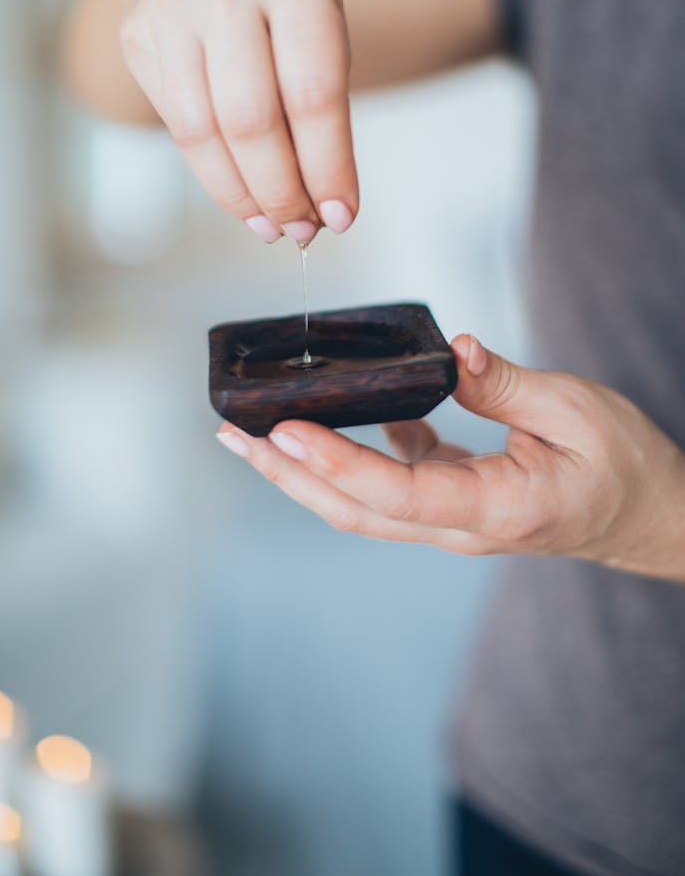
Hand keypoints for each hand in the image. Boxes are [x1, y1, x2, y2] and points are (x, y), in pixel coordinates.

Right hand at [120, 0, 357, 243]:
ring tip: (272, 224)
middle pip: (252, 121)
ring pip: (205, 132)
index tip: (342, 216)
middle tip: (303, 229)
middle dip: (282, 191)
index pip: (313, 94)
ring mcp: (169, 4)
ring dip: (243, 195)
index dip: (327, 168)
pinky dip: (213, 174)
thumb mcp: (324, 22)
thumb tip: (325, 207)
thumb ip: (324, 105)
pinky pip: (176, 126)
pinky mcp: (137, 33)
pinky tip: (240, 195)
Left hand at [216, 334, 684, 580]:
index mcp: (497, 507)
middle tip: (233, 435)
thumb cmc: (624, 464)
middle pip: (356, 510)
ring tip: (256, 434)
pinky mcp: (455, 502)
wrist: (649, 515)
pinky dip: (358, 453)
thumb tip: (448, 350)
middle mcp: (463, 526)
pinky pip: (393, 483)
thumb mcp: (576, 410)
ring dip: (307, 470)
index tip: (286, 431)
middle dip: (289, 475)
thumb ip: (506, 384)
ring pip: (364, 503)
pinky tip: (345, 415)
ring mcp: (455, 520)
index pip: (399, 491)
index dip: (337, 462)